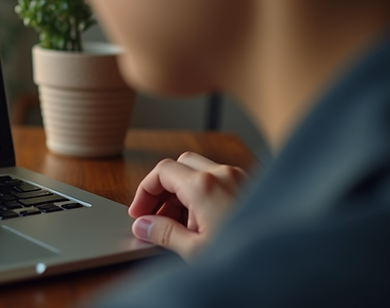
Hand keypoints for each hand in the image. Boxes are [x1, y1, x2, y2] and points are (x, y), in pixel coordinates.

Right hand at [128, 151, 247, 260]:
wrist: (289, 263)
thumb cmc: (248, 257)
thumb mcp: (195, 250)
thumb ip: (163, 234)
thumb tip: (143, 226)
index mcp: (204, 185)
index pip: (162, 172)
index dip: (144, 191)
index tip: (139, 213)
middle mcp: (223, 174)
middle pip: (179, 166)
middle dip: (163, 189)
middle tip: (155, 216)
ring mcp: (240, 178)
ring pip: (200, 171)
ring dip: (183, 192)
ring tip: (181, 226)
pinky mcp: (252, 187)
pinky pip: (220, 180)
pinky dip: (204, 194)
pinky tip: (204, 223)